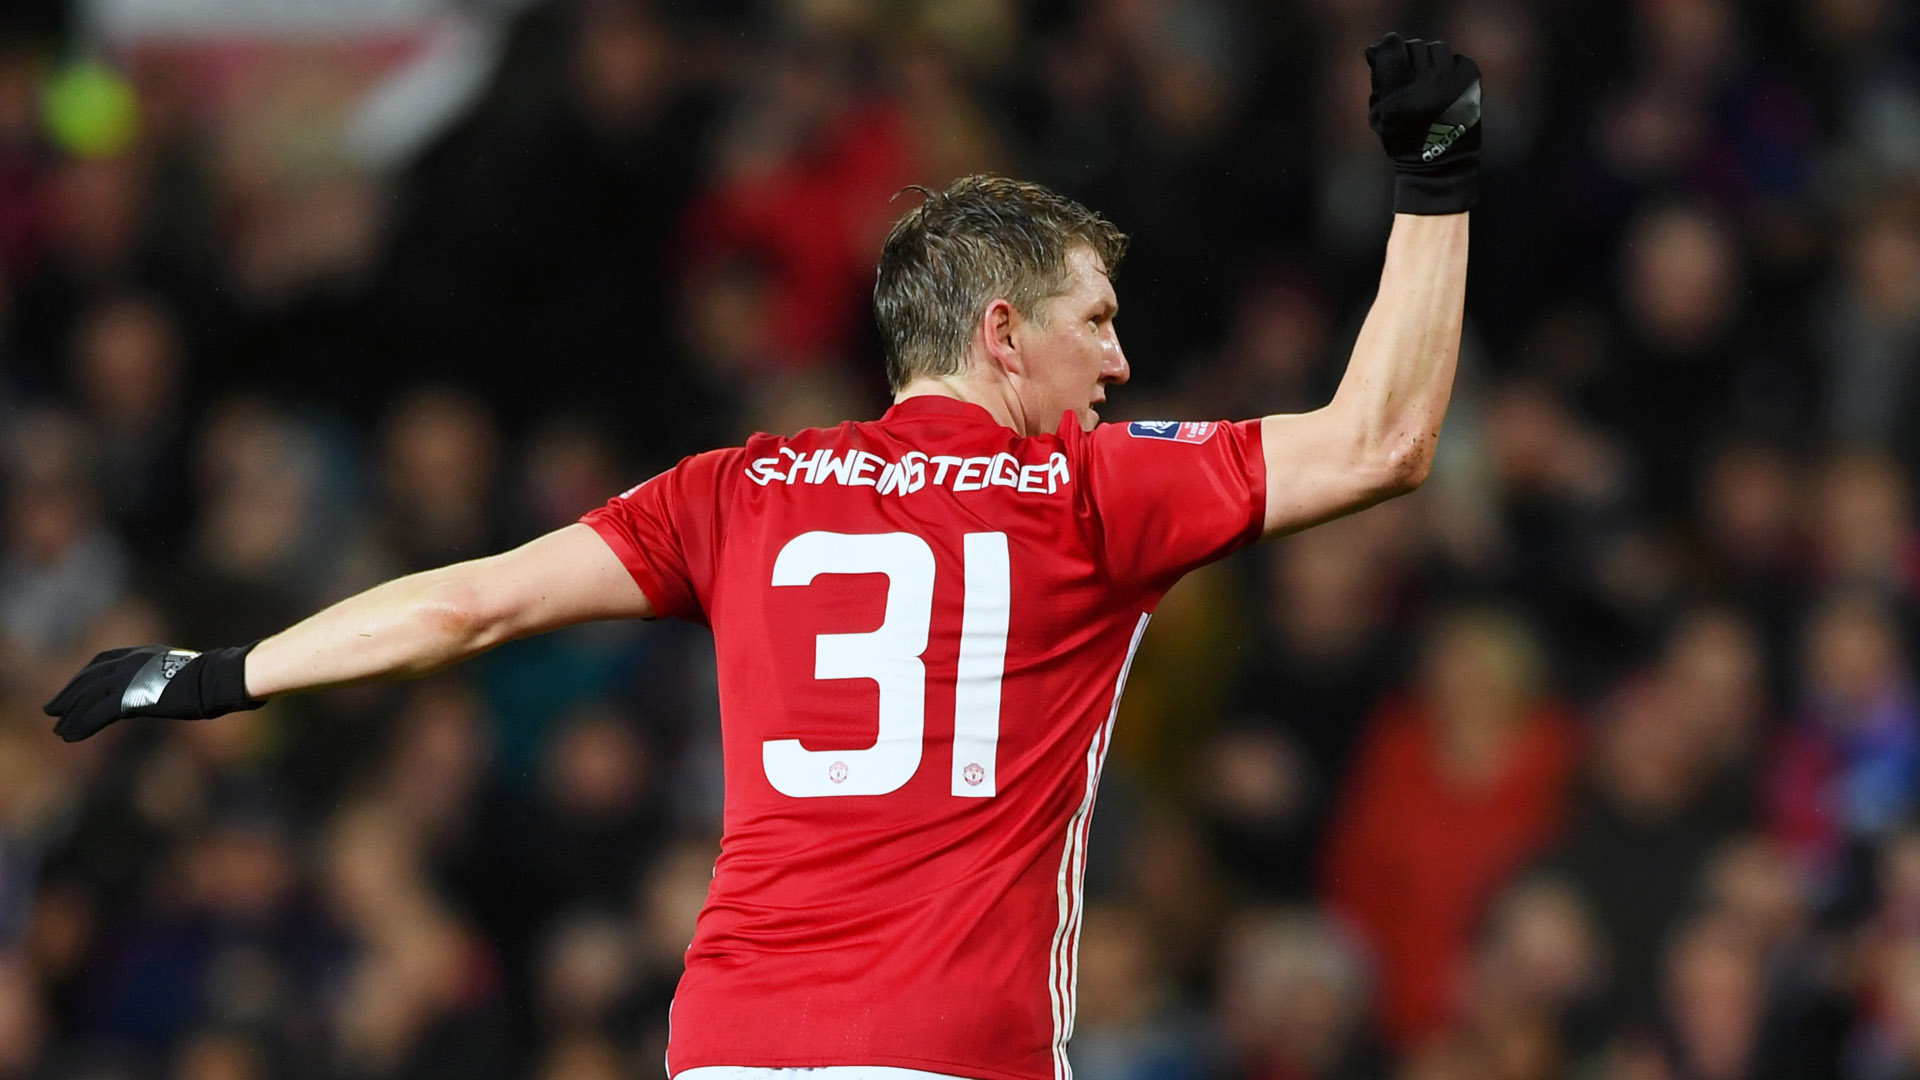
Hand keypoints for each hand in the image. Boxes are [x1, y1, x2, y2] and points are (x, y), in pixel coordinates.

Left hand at [44, 643, 263, 741]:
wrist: (218, 679)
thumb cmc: (214, 678)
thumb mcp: (185, 673)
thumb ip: (169, 678)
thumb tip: (176, 688)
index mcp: (143, 653)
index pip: (103, 661)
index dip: (85, 676)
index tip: (74, 688)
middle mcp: (130, 662)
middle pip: (89, 678)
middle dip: (69, 694)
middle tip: (51, 709)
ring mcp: (128, 678)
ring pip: (88, 697)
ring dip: (70, 714)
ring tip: (58, 729)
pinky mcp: (129, 698)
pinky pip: (96, 714)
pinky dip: (81, 725)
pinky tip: (70, 737)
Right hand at [1365, 33, 1481, 214]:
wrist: (1440, 166)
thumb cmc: (1404, 143)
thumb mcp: (1379, 117)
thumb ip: (1379, 82)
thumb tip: (1376, 49)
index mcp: (1398, 94)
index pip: (1393, 49)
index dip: (1390, 47)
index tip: (1390, 51)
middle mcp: (1426, 84)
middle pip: (1416, 47)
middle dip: (1411, 57)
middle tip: (1412, 72)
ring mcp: (1451, 82)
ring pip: (1438, 50)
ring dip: (1432, 60)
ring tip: (1431, 78)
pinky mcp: (1470, 82)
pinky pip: (1459, 59)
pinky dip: (1452, 68)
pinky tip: (1448, 84)